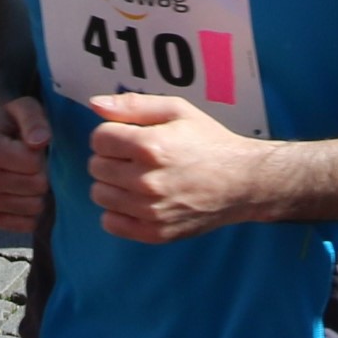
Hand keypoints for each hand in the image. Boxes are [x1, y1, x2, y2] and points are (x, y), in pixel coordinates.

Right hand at [0, 96, 53, 233]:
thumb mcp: (24, 109)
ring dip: (38, 192)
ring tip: (24, 175)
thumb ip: (34, 119)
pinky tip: (22, 193)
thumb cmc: (12, 124)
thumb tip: (40, 141)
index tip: (29, 145)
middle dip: (41, 173)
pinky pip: (28, 224)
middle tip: (29, 162)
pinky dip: (31, 211)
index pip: (33, 164)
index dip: (40, 154)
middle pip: (37, 186)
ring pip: (35, 207)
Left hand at [85, 91, 265, 240]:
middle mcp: (147, 181)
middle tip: (133, 157)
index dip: (110, 134)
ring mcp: (150, 211)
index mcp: (150, 146)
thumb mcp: (177, 110)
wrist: (242, 182)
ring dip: (112, 183)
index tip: (126, 137)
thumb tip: (95, 104)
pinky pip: (110, 223)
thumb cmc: (209, 142)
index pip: (99, 139)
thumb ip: (133, 105)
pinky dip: (117, 211)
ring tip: (135, 177)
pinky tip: (135, 200)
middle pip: (96, 167)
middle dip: (110, 157)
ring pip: (100, 194)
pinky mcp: (155, 233)